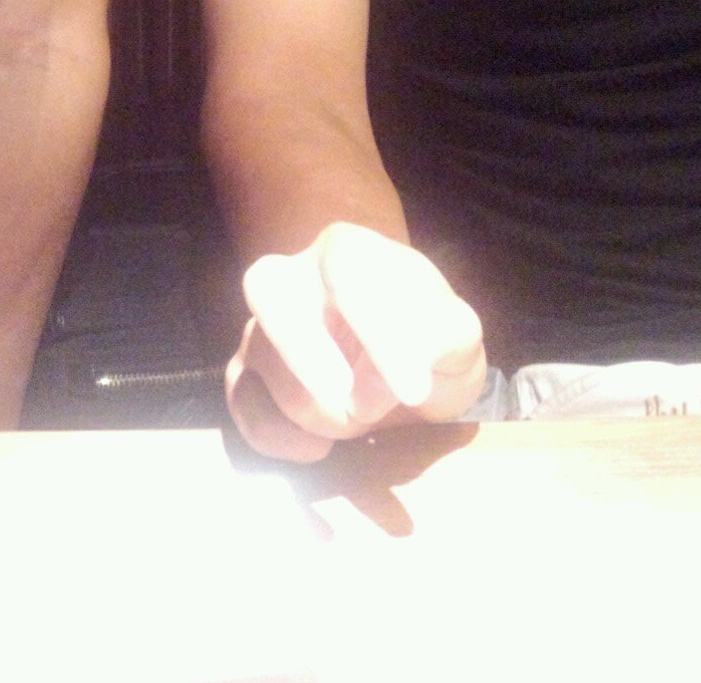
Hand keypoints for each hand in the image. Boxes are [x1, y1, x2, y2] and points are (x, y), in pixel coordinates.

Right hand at [224, 223, 485, 462]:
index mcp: (348, 250)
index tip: (413, 392)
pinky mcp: (245, 372)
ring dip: (315, 410)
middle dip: (319, 368)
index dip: (376, 334)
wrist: (408, 369)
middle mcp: (291, 275)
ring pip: (260, 359)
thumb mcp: (458, 336)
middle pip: (273, 299)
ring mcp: (260, 324)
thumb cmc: (432, 343)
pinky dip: (279, 437)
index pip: (346, 272)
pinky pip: (241, 403)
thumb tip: (369, 388)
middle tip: (366, 412)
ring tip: (360, 424)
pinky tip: (321, 450)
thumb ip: (437, 340)